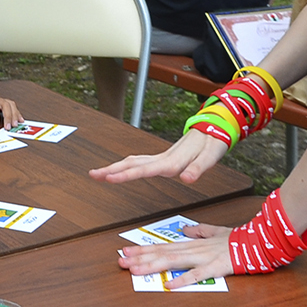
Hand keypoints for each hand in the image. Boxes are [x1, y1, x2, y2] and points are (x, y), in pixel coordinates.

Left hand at [0, 89, 19, 128]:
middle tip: (8, 128)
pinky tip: (21, 120)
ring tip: (16, 125)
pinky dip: (17, 113)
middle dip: (8, 116)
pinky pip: (12, 106)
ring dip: (15, 114)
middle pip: (5, 105)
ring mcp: (0, 99)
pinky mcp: (3, 102)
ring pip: (11, 104)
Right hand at [88, 127, 228, 185]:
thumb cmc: (212, 143)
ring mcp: (161, 157)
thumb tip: (187, 178)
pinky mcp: (163, 158)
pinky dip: (125, 166)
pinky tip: (119, 170)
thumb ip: (198, 168)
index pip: (144, 169)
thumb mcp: (210, 156)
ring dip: (114, 168)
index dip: (125, 175)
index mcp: (172, 160)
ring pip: (133, 162)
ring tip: (98, 174)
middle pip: (131, 164)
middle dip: (110, 170)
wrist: (214, 128)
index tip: (109, 178)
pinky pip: (139, 162)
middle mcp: (163, 158)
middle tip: (92, 175)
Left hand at [115, 223, 233, 286]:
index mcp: (191, 244)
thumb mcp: (214, 231)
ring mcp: (202, 258)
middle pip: (161, 254)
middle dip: (140, 258)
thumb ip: (199, 231)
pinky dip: (183, 280)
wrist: (255, 242)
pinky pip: (197, 275)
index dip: (143, 250)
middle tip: (121, 261)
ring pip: (172, 262)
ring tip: (134, 270)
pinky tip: (170, 285)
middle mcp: (192, 249)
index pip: (162, 247)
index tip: (126, 252)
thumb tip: (185, 230)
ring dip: (152, 266)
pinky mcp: (215, 267)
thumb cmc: (236, 239)